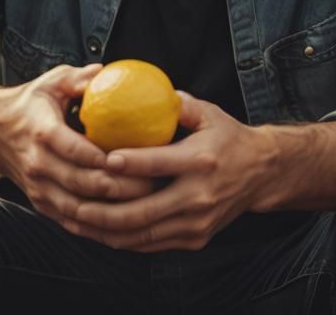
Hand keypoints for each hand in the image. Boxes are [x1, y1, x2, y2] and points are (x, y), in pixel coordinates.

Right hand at [0, 64, 158, 227]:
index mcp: (43, 133)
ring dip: (112, 209)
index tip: (136, 157)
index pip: (76, 150)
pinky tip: (124, 220)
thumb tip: (106, 71)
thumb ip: (78, 78)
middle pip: (82, 183)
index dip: (105, 158)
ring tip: (146, 202)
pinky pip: (70, 221)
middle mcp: (38, 164)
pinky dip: (96, 225)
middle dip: (120, 186)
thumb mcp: (52, 81)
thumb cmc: (31, 102)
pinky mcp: (40, 204)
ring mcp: (38, 188)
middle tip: (154, 181)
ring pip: (78, 208)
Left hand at [58, 91, 271, 251]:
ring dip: (106, 231)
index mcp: (200, 161)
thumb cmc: (228, 137)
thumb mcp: (209, 112)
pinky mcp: (195, 238)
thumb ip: (178, 103)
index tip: (101, 159)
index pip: (157, 164)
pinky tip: (100, 232)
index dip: (128, 164)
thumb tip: (143, 90)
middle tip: (74, 202)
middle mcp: (198, 195)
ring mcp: (196, 222)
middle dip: (104, 210)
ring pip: (143, 234)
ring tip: (77, 221)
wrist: (261, 173)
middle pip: (143, 210)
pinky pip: (152, 244)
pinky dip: (124, 240)